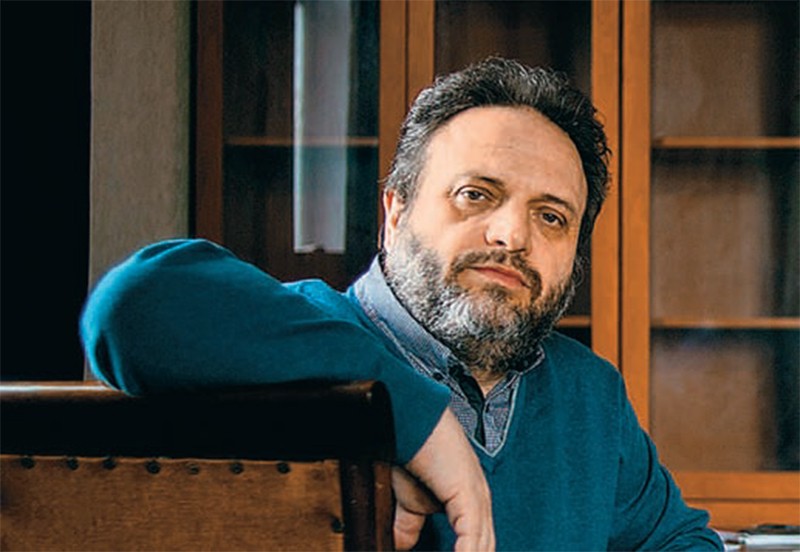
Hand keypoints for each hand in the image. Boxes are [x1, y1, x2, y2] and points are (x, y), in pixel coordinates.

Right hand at [393, 408, 494, 550]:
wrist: (408, 420)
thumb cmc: (411, 452)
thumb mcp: (408, 500)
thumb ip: (408, 526)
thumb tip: (398, 549)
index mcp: (471, 503)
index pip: (477, 548)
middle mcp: (481, 503)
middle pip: (484, 550)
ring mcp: (478, 499)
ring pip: (481, 549)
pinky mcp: (469, 496)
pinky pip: (472, 539)